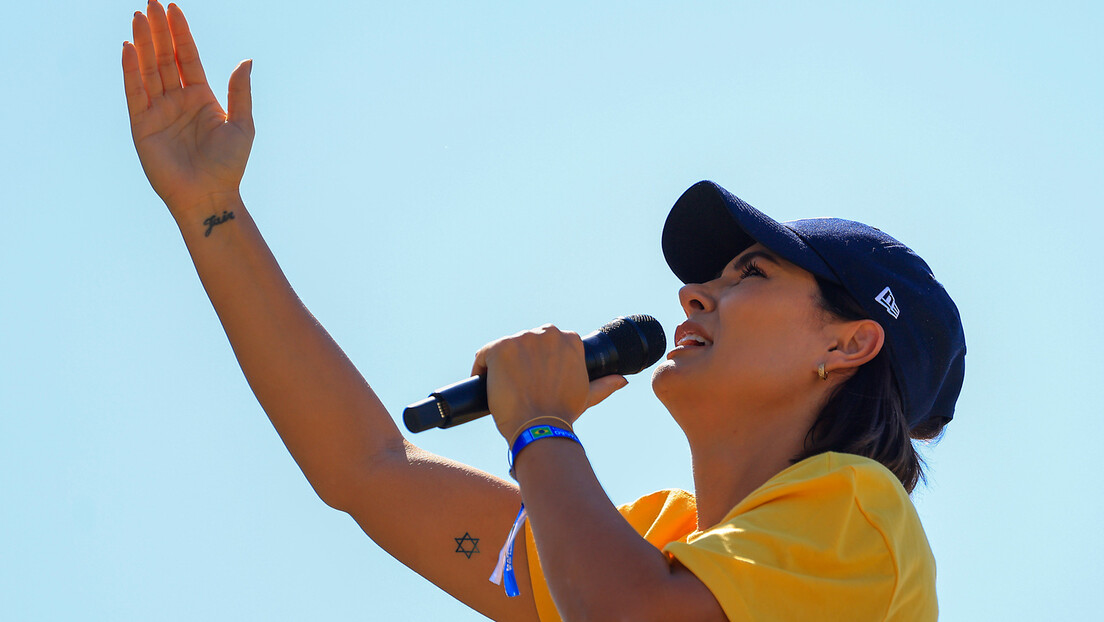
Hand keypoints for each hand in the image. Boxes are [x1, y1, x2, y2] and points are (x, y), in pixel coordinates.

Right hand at [122, 1, 253, 216]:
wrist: (210, 195)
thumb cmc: (229, 165)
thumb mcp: (242, 125)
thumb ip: (240, 92)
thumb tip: (246, 61)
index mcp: (202, 98)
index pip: (188, 57)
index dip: (181, 33)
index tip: (173, 8)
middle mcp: (178, 101)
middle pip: (165, 58)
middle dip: (158, 31)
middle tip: (150, 3)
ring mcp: (159, 111)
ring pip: (148, 70)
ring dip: (143, 44)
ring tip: (138, 18)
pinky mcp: (142, 126)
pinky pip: (135, 93)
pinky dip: (130, 71)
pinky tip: (128, 49)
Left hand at [471, 325, 627, 440]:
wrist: (540, 427)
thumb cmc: (562, 413)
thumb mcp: (586, 395)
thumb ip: (604, 384)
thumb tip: (621, 380)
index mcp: (569, 339)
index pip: (546, 344)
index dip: (537, 362)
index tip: (533, 379)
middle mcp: (547, 333)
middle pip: (524, 344)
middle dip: (520, 362)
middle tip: (518, 388)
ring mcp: (523, 339)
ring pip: (504, 349)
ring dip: (501, 366)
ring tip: (502, 389)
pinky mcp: (500, 348)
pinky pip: (484, 355)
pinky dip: (481, 368)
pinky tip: (484, 383)